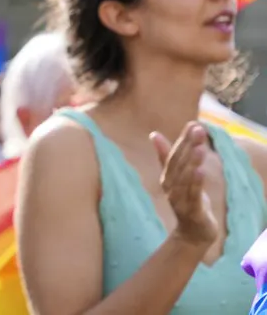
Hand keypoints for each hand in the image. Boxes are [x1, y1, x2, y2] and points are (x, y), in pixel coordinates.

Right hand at [150, 123, 217, 247]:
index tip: (193, 124)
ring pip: (185, 178)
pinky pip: (193, 195)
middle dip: (189, 146)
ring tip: (200, 147)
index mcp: (167, 177)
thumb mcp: (177, 178)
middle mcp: (171, 186)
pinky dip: (196, 183)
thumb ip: (165, 156)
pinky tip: (201, 171)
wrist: (193, 232)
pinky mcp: (192, 211)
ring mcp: (180, 199)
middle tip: (199, 129)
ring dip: (192, 162)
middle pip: (179, 164)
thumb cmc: (186, 201)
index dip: (184, 140)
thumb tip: (154, 134)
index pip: (174, 155)